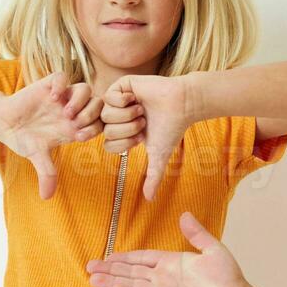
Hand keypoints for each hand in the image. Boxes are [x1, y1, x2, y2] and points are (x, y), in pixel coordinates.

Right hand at [0, 72, 102, 199]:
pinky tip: (51, 98)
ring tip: (64, 112)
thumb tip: (46, 197)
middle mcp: (72, 110)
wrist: (4, 121)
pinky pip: (63, 77)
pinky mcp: (48, 85)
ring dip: (79, 101)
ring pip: (85, 89)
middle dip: (91, 114)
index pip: (100, 123)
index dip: (95, 129)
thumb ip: (46, 173)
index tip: (79, 136)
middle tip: (74, 123)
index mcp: (75, 126)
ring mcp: (61, 97)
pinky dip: (61, 86)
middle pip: (99, 104)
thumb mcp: (37, 157)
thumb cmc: (24, 138)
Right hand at [85, 211, 245, 286]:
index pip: (143, 257)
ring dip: (113, 281)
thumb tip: (184, 215)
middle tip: (90, 266)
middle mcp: (165, 277)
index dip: (125, 257)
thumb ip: (197, 234)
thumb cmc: (228, 276)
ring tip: (93, 279)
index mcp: (173, 261)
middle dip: (111, 268)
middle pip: (132, 271)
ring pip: (133, 285)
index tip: (107, 255)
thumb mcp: (213, 249)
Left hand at [101, 74, 191, 200]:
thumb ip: (153, 176)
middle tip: (143, 121)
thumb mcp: (159, 155)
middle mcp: (117, 117)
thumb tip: (150, 200)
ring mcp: (117, 101)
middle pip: (105, 130)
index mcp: (122, 132)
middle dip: (127, 129)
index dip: (124, 143)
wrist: (181, 104)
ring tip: (141, 110)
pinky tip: (136, 98)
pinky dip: (124, 101)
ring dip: (127, 115)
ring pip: (105, 114)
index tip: (140, 137)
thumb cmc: (171, 128)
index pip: (107, 145)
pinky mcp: (120, 86)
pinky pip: (108, 97)